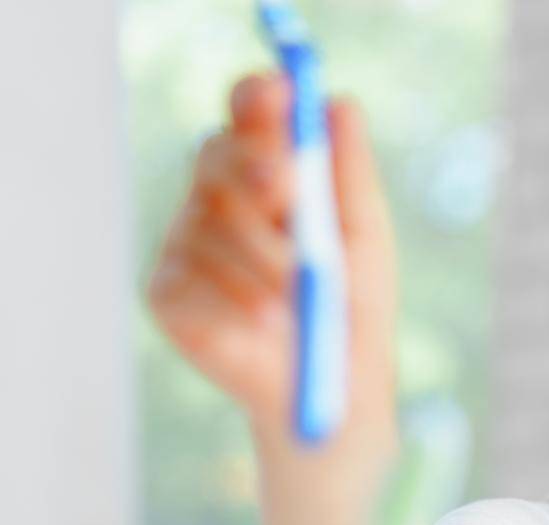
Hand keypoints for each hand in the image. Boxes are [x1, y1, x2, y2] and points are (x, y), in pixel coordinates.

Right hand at [145, 70, 397, 435]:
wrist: (333, 386)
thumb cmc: (352, 305)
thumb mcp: (364, 237)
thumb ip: (350, 173)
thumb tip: (339, 104)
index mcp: (265, 170)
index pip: (249, 114)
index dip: (257, 102)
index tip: (279, 96)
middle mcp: (217, 197)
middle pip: (218, 154)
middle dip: (254, 167)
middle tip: (282, 189)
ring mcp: (185, 242)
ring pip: (213, 223)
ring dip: (264, 261)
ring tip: (299, 304)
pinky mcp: (165, 291)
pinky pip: (192, 278)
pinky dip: (237, 301)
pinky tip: (263, 327)